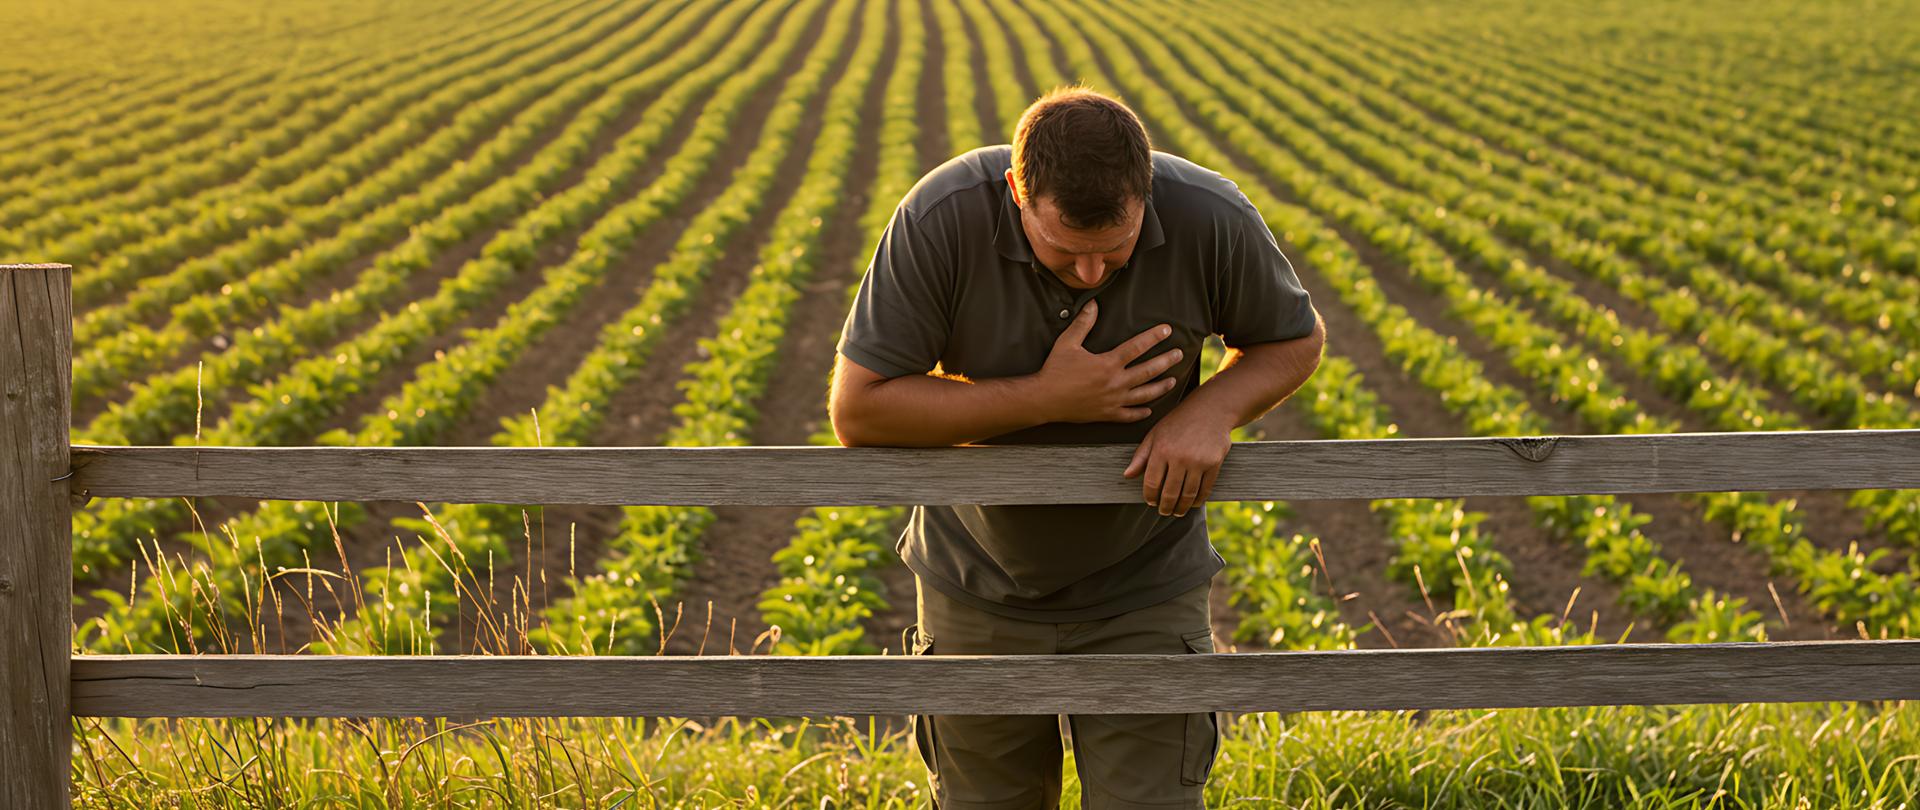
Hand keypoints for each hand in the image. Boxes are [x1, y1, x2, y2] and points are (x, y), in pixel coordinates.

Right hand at [1032, 300, 1182, 422]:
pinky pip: (1129, 415)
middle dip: (1166, 361)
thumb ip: (1083, 323)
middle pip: (1148, 371)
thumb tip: (1093, 304)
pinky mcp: (1107, 414)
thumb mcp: (1067, 343)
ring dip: (1161, 387)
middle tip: (1179, 354)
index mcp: (1108, 363)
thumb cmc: (1055, 370)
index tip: (1167, 330)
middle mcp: (1115, 383)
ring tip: (1172, 380)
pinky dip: (1141, 412)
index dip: (1154, 337)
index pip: (1137, 347)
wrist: (1044, 399)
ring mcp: (1113, 401)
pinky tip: (1149, 409)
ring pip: (1144, 394)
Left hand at [1122, 402, 1231, 516]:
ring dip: (1182, 508)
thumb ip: (1140, 456)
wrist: (1210, 409)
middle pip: (1170, 493)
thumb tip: (1127, 476)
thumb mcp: (1155, 434)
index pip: (1152, 483)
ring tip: (1178, 511)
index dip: (1150, 497)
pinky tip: (1193, 503)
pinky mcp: (1214, 463)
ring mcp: (1198, 461)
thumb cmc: (1178, 422)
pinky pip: (1205, 489)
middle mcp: (1179, 457)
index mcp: (1161, 450)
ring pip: (1188, 494)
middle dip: (1165, 507)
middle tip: (1164, 512)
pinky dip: (1198, 500)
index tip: (1151, 502)